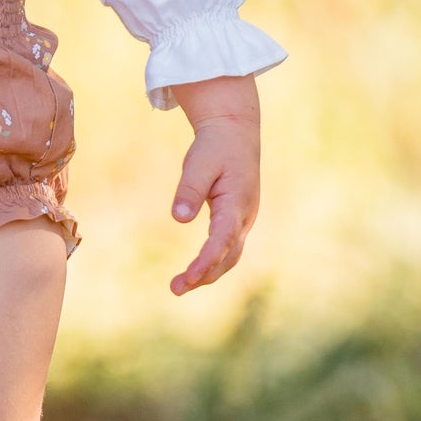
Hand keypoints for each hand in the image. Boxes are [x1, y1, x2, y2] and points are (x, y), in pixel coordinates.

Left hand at [167, 74, 260, 295]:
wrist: (235, 132)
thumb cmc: (216, 146)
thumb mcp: (200, 162)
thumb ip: (190, 189)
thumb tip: (179, 218)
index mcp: (237, 202)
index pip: (222, 239)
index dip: (207, 260)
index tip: (189, 277)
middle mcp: (244, 216)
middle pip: (228, 256)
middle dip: (204, 275)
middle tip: (176, 288)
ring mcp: (243, 219)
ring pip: (229, 255)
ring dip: (207, 273)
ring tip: (178, 286)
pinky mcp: (235, 219)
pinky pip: (226, 248)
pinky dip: (211, 262)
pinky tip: (194, 272)